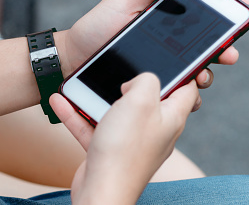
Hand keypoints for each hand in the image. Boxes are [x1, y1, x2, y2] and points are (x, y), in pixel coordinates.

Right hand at [50, 73, 199, 204]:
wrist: (101, 191)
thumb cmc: (123, 150)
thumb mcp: (140, 100)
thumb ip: (147, 80)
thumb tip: (139, 80)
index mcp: (170, 117)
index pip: (187, 89)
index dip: (184, 71)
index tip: (172, 57)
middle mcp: (154, 129)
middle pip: (150, 98)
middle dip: (134, 81)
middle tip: (122, 66)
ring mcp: (131, 141)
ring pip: (117, 111)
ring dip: (98, 96)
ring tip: (84, 81)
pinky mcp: (109, 150)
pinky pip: (94, 125)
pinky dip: (79, 114)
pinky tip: (61, 100)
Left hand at [57, 0, 248, 110]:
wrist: (73, 56)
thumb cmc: (96, 27)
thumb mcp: (122, 4)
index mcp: (163, 25)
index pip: (200, 22)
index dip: (225, 19)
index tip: (248, 10)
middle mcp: (165, 47)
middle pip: (204, 50)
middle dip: (223, 50)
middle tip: (230, 52)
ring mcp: (158, 67)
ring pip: (193, 73)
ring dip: (206, 74)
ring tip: (204, 74)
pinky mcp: (149, 87)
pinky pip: (174, 94)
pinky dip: (186, 96)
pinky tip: (189, 93)